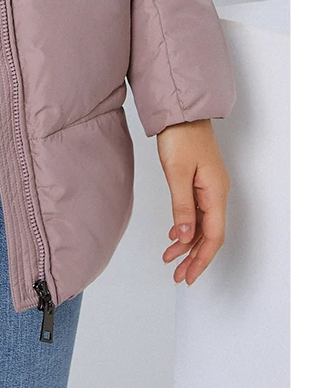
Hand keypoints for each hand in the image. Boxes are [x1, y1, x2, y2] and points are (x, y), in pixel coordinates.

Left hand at [156, 118, 229, 285]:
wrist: (181, 111)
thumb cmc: (181, 136)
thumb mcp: (177, 173)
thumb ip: (182, 207)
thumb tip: (186, 237)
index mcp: (216, 193)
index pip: (214, 236)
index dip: (201, 258)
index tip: (189, 276)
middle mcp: (216, 192)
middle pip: (209, 234)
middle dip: (194, 257)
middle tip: (178, 275)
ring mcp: (209, 187)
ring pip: (202, 225)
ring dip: (188, 243)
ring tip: (171, 259)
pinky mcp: (200, 181)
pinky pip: (196, 212)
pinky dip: (186, 226)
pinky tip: (175, 234)